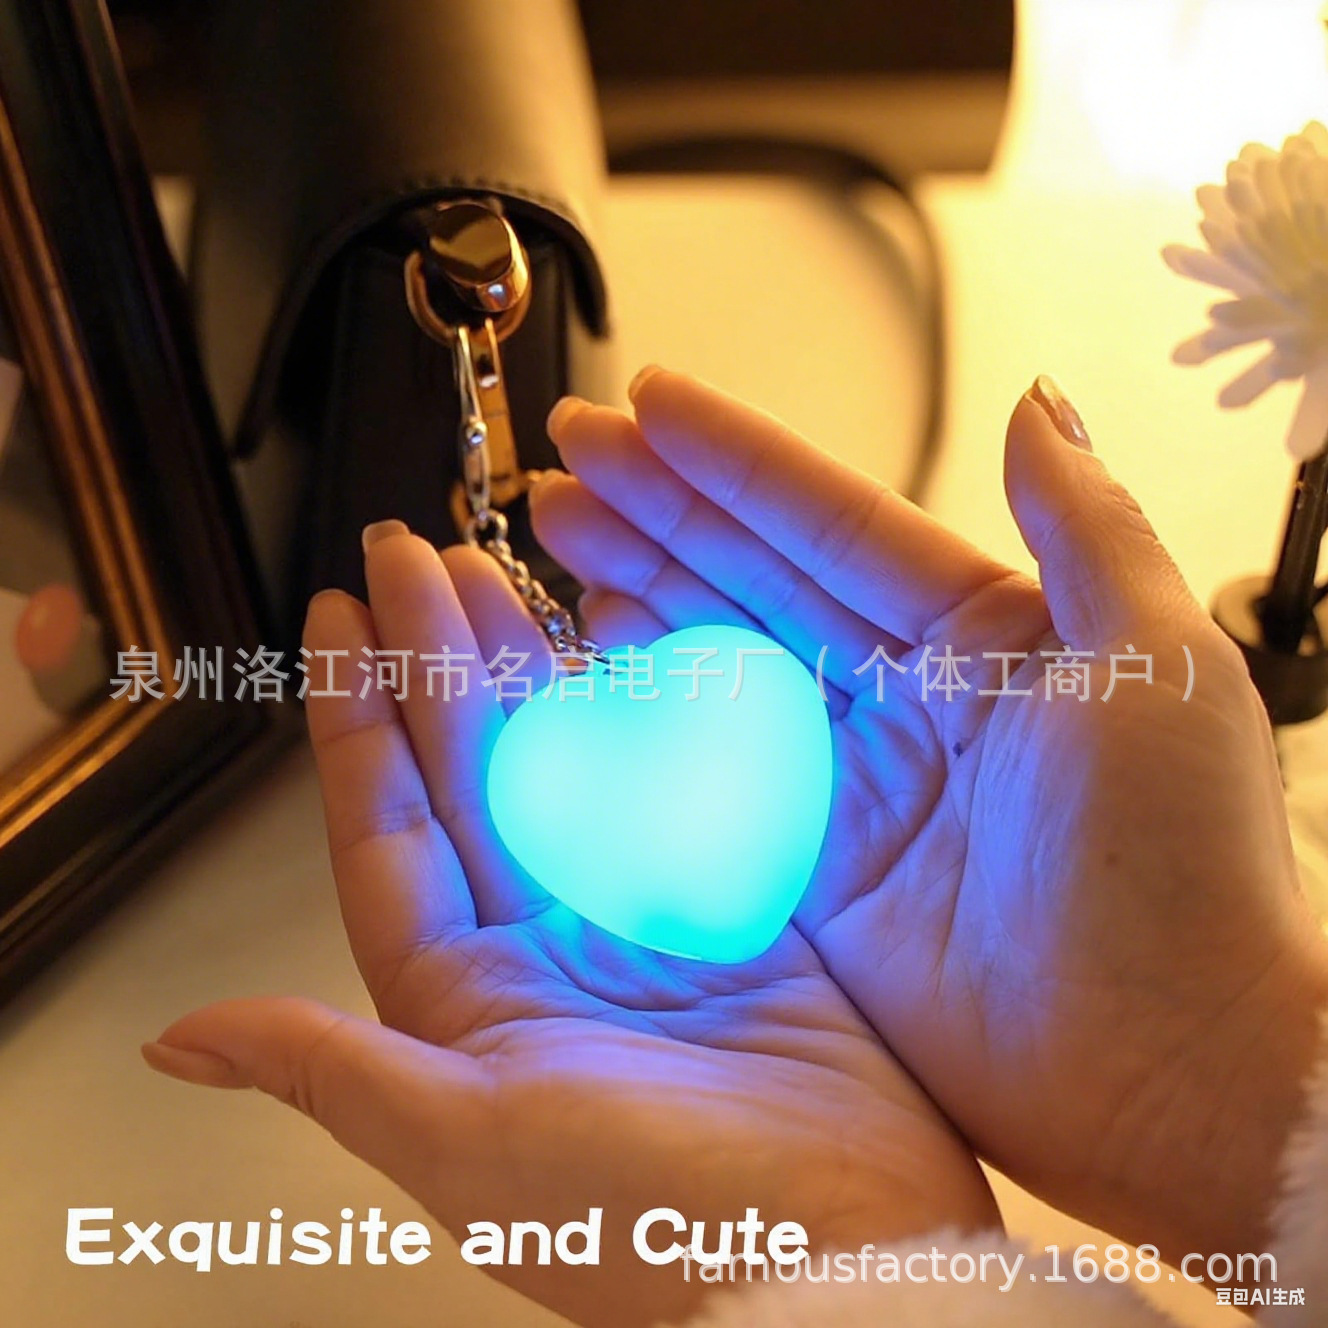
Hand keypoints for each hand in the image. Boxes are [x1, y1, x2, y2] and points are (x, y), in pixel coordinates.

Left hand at [142, 529, 996, 1327]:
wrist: (841, 1253)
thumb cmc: (651, 1221)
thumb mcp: (471, 1146)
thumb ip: (334, 1072)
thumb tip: (185, 1042)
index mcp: (464, 997)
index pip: (388, 830)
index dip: (356, 720)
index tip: (337, 621)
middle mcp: (542, 945)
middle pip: (473, 769)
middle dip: (436, 658)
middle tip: (413, 556)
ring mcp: (636, 915)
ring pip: (567, 760)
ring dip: (530, 667)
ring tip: (498, 572)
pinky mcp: (727, 902)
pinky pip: (671, 783)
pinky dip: (648, 711)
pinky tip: (626, 643)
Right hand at [531, 368, 1327, 1266]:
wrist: (1167, 1071)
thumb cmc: (1186, 867)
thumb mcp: (1157, 666)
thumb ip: (1085, 526)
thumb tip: (1037, 402)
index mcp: (981, 635)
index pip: (831, 525)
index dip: (736, 462)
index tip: (649, 403)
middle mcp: (903, 698)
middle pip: (753, 580)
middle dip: (657, 511)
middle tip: (567, 453)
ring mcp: (846, 785)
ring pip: (719, 662)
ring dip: (635, 590)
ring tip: (558, 528)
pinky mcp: (807, 872)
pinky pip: (705, 776)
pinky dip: (646, 715)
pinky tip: (592, 653)